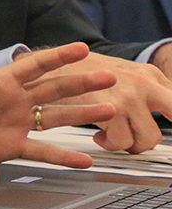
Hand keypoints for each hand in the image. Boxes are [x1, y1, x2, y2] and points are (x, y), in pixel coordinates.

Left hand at [0, 39, 115, 166]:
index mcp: (0, 83)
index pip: (34, 65)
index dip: (57, 57)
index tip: (81, 49)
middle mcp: (14, 101)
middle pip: (54, 88)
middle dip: (81, 83)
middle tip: (109, 77)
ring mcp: (16, 124)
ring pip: (56, 116)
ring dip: (82, 113)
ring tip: (109, 110)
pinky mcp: (14, 146)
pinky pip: (44, 150)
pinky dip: (64, 155)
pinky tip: (85, 159)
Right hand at [46, 51, 171, 152]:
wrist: (50, 64)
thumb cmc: (85, 71)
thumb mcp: (127, 71)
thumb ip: (152, 88)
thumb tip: (167, 110)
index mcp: (150, 75)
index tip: (171, 123)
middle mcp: (142, 84)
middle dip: (156, 136)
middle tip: (144, 138)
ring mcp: (127, 98)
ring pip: (148, 140)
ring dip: (130, 144)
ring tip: (114, 136)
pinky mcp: (108, 111)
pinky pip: (121, 143)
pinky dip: (109, 144)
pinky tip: (100, 135)